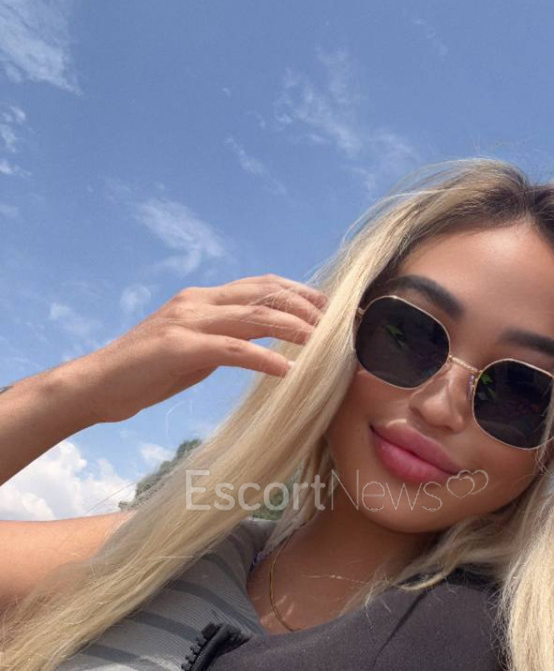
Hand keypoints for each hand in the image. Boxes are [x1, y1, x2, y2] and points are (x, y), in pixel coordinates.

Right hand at [66, 275, 328, 423]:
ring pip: (254, 316)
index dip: (299, 292)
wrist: (97, 385)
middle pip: (265, 293)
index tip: (330, 307)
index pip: (261, 285)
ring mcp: (187, 322)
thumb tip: (262, 345)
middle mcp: (198, 302)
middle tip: (339, 323)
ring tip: (323, 343)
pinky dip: (264, 359)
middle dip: (306, 306)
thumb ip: (224, 339)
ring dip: (294, 328)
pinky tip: (287, 372)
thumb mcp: (193, 350)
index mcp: (202, 299)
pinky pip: (232, 350)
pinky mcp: (179, 348)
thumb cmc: (145, 373)